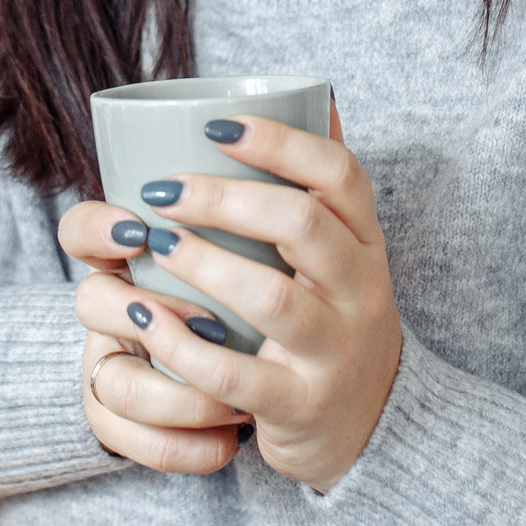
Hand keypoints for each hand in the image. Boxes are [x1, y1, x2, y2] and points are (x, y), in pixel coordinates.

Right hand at [58, 200, 251, 471]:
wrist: (224, 390)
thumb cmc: (243, 303)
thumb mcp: (243, 253)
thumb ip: (261, 207)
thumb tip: (320, 143)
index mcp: (131, 259)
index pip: (82, 230)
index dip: (97, 230)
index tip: (140, 232)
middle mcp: (114, 312)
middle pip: (91, 302)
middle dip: (159, 315)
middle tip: (217, 328)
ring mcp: (114, 370)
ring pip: (121, 386)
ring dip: (187, 395)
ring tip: (240, 402)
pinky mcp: (126, 428)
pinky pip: (147, 445)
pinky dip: (194, 447)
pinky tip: (231, 443)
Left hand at [71, 101, 401, 492]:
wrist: (377, 430)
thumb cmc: (337, 322)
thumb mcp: (346, 256)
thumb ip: (323, 190)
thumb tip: (312, 95)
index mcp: (366, 243)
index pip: (339, 174)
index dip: (279, 141)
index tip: (216, 125)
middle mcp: (360, 292)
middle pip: (301, 224)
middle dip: (223, 198)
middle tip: (161, 189)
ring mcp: (334, 352)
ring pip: (271, 297)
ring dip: (202, 263)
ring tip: (153, 241)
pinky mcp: (301, 408)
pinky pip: (236, 377)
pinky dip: (184, 347)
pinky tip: (148, 320)